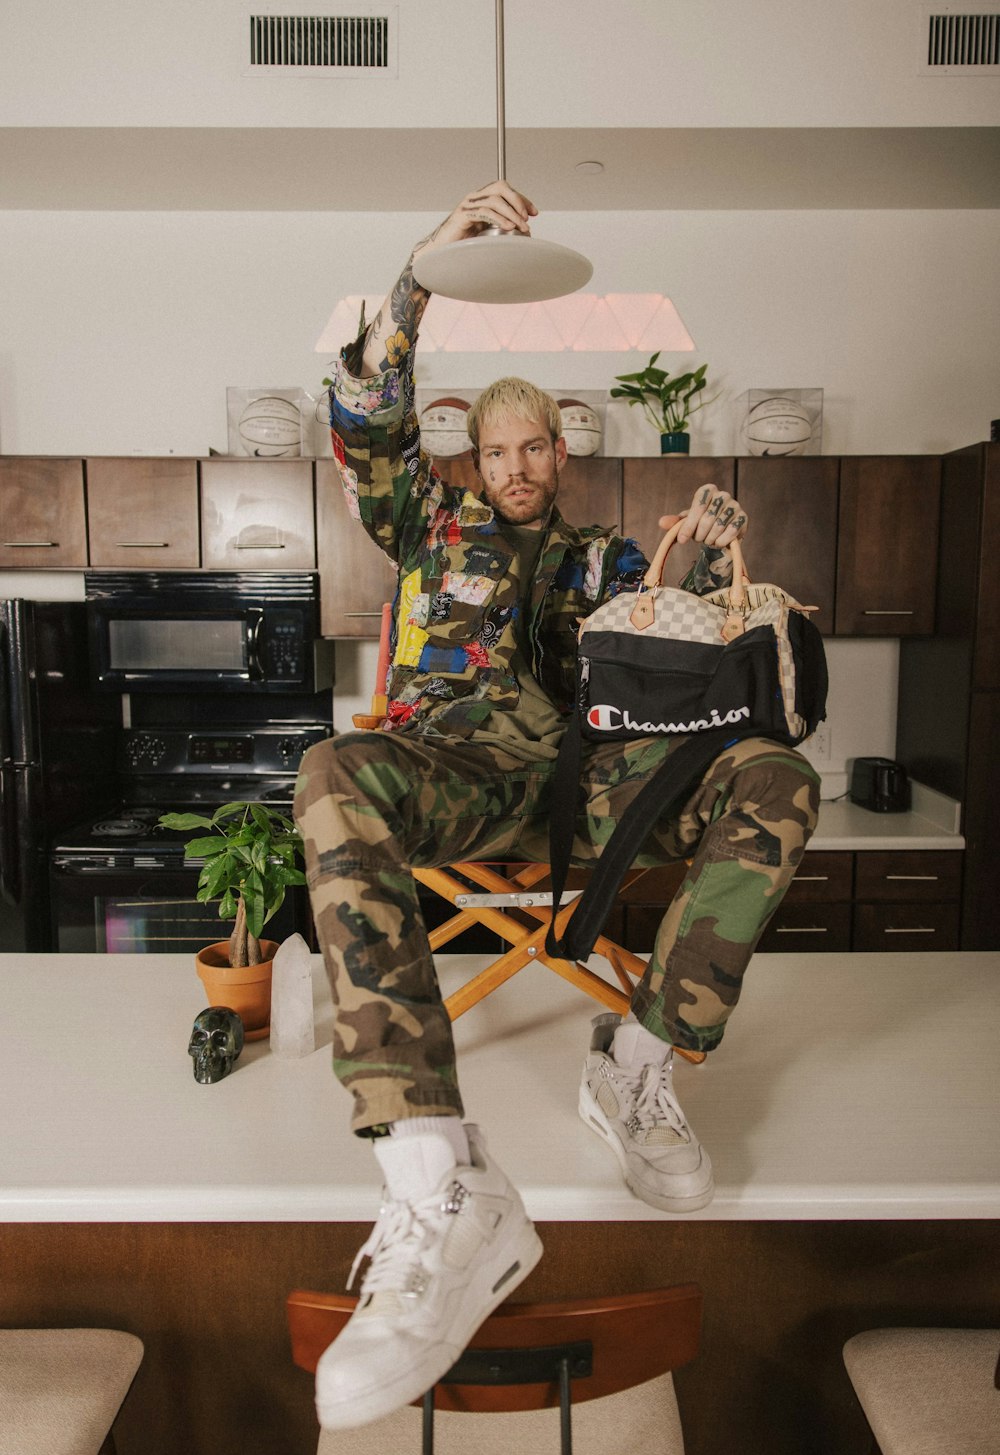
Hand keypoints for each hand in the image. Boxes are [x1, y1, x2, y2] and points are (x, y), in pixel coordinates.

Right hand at [416, 181, 537, 256]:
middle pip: (501, 187)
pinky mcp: (463, 216)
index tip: (535, 212)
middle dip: (518, 200)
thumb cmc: (463, 245)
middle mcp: (475, 198)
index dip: (522, 199)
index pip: (505, 190)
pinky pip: (484, 212)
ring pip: (495, 200)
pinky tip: (509, 228)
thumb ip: (501, 228)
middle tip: (528, 217)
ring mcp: (468, 205)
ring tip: (522, 226)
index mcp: (482, 200)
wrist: (441, 252)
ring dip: (512, 213)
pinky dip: (500, 219)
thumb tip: (524, 232)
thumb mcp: (487, 234)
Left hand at [660, 485, 747, 548]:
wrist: (719, 532)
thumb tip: (662, 522)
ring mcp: (735, 506)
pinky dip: (721, 542)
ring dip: (710, 539)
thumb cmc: (699, 524)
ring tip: (708, 540)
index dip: (688, 526)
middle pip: (707, 519)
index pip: (697, 507)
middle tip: (699, 539)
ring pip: (718, 527)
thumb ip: (674, 522)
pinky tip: (718, 543)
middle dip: (699, 535)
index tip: (681, 540)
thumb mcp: (685, 523)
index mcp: (707, 490)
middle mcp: (723, 495)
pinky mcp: (743, 518)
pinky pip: (731, 532)